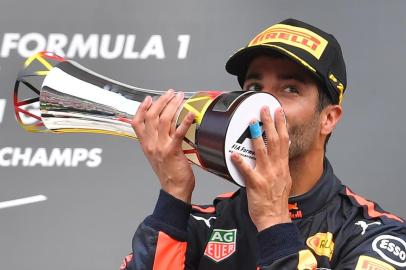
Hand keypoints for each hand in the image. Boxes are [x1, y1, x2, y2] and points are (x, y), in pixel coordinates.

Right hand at [132, 89, 195, 202]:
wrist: (173, 189)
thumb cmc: (168, 173)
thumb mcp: (156, 155)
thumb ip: (157, 140)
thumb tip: (163, 126)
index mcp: (146, 145)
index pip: (137, 123)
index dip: (141, 108)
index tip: (148, 99)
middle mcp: (151, 144)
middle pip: (152, 117)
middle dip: (161, 101)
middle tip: (170, 93)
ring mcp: (161, 147)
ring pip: (163, 120)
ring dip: (172, 106)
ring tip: (179, 97)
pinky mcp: (173, 151)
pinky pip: (178, 132)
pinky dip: (185, 121)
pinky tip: (191, 114)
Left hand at [231, 106, 291, 230]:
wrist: (274, 218)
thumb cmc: (276, 200)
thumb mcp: (284, 179)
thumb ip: (280, 164)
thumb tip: (281, 152)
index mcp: (282, 165)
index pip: (283, 140)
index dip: (281, 125)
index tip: (278, 111)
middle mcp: (276, 168)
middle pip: (274, 141)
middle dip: (269, 123)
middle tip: (263, 109)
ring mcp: (266, 175)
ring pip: (262, 151)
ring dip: (256, 136)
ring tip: (251, 122)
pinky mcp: (255, 184)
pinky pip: (247, 171)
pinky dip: (240, 162)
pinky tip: (233, 154)